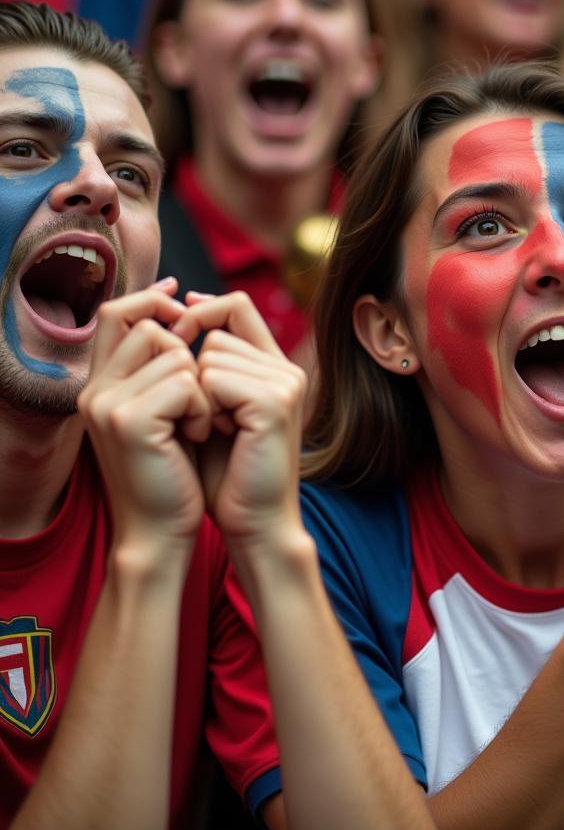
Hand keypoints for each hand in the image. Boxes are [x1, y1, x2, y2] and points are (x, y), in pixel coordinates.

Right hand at [78, 278, 209, 546]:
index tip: (181, 298)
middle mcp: (94, 390)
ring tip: (196, 425)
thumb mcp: (166, 411)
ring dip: (201, 389)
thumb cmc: (174, 471)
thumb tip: (181, 308)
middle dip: (189, 356)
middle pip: (150, 328)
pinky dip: (203, 408)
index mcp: (100, 385)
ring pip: (176, 355)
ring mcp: (107, 404)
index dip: (150, 300)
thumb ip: (163, 367)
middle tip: (196, 402)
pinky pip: (187, 382)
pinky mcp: (130, 420)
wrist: (162, 530)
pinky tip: (198, 435)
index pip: (116, 314)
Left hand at [170, 291, 306, 545]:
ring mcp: (285, 382)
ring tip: (215, 429)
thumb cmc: (227, 474)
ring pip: (212, 353)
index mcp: (275, 367)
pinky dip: (204, 407)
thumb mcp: (214, 409)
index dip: (201, 312)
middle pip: (218, 331)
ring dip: (197, 392)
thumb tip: (184, 309)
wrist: (253, 522)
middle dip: (195, 370)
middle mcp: (286, 368)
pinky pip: (215, 378)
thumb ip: (209, 366)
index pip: (237, 306)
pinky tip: (219, 434)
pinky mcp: (274, 401)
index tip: (177, 335)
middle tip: (207, 418)